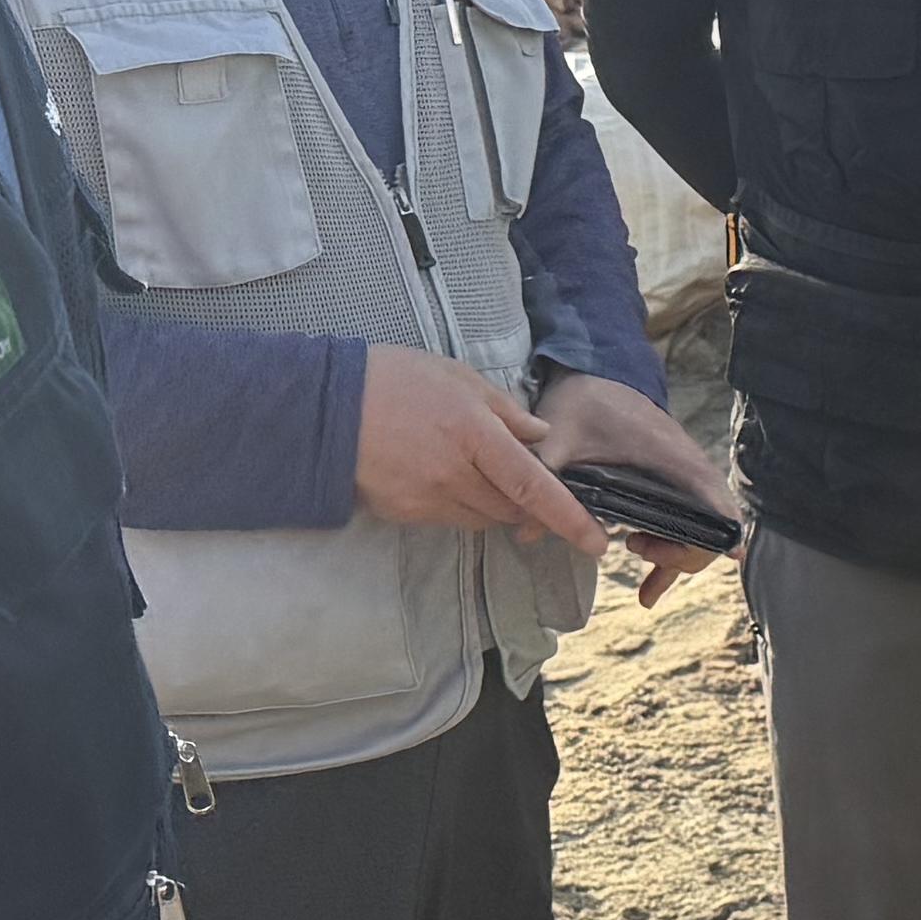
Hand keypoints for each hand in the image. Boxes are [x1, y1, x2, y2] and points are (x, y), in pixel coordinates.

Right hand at [354, 349, 602, 549]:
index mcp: (475, 435)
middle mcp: (454, 474)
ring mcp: (427, 499)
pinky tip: (440, 472)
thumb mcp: (457, 377)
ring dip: (493, 502)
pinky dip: (460, 503)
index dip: (569, 518)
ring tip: (470, 463)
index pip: (534, 487)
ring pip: (482, 518)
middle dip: (526, 500)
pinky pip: (449, 518)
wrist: (323, 405)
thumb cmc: (393, 379)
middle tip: (517, 470)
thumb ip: (505, 410)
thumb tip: (541, 436)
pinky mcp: (404, 513)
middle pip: (512, 509)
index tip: (597, 542)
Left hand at [532, 368, 738, 601]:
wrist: (594, 374)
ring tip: (641, 578)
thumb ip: (546, 476)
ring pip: (699, 532)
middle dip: (681, 553)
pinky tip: (650, 587)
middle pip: (710, 526)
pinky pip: (685, 526)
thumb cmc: (585, 400)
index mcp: (670, 454)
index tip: (728, 552)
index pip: (712, 494)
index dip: (725, 525)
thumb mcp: (559, 434)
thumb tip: (527, 531)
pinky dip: (672, 556)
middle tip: (634, 549)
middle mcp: (686, 469)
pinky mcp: (671, 487)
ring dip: (676, 559)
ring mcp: (682, 479)